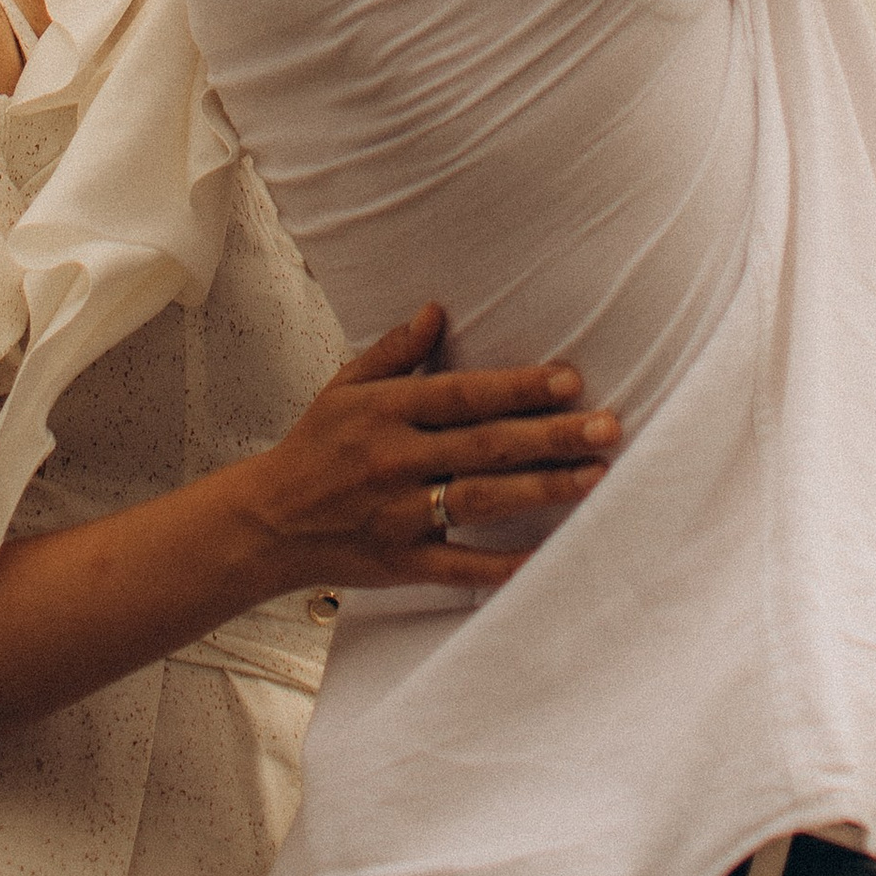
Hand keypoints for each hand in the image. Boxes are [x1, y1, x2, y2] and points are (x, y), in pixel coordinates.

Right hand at [224, 305, 621, 592]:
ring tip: (596, 476)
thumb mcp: (346, 385)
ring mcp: (400, 515)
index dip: (517, 388)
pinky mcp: (402, 563)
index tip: (570, 379)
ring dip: (542, 490)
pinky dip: (503, 564)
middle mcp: (396, 461)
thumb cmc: (315, 446)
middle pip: (485, 447)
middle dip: (550, 436)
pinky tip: (548, 554)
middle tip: (609, 427)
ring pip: (481, 501)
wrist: (267, 523)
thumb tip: (438, 309)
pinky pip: (459, 566)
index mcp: (386, 411)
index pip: (462, 395)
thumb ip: (396, 349)